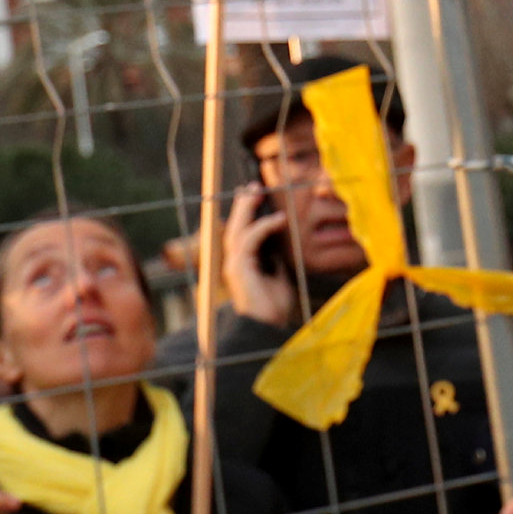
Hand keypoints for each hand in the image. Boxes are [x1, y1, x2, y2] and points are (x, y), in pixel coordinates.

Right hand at [217, 186, 297, 328]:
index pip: (239, 232)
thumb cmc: (273, 307)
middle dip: (242, 204)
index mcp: (241, 264)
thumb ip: (274, 259)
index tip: (255, 194)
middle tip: (253, 185)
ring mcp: (233, 265)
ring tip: (260, 191)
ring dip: (248, 208)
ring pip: (237, 229)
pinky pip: (249, 240)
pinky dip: (264, 226)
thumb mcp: (277, 275)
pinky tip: (279, 219)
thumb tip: (278, 243)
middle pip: (234, 226)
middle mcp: (233, 262)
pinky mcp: (239, 269)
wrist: (267, 328)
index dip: (244, 212)